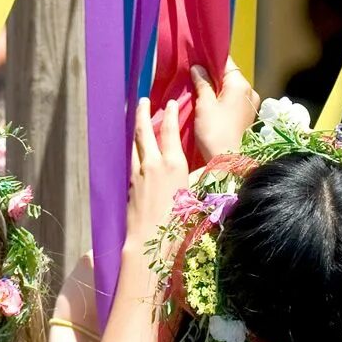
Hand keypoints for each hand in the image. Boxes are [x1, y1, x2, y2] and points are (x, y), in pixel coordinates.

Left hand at [125, 98, 190, 251]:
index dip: (171, 114)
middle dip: (142, 112)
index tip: (171, 102)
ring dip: (136, 129)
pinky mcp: (129, 184)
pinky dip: (134, 149)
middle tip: (142, 100)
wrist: (149, 242)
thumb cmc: (179, 223)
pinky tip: (136, 150)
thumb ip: (201, 181)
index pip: (170, 131)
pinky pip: (132, 159)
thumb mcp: (196, 197)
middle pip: (143, 131)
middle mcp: (153, 163)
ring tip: (138, 120)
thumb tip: (212, 174)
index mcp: (173, 164)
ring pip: (135, 144)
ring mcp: (138, 173)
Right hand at [191, 59, 260, 158]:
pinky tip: (208, 103)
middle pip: (228, 75)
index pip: (226, 62)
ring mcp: (250, 104)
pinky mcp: (247, 115)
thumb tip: (197, 67)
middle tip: (192, 75)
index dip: (209, 59)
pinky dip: (221, 99)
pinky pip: (233, 100)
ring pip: (230, 88)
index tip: (195, 58)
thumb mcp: (204, 105)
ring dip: (215, 88)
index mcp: (240, 84)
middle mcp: (249, 91)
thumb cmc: (215, 132)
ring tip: (197, 90)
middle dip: (211, 74)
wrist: (229, 162)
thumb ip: (202, 83)